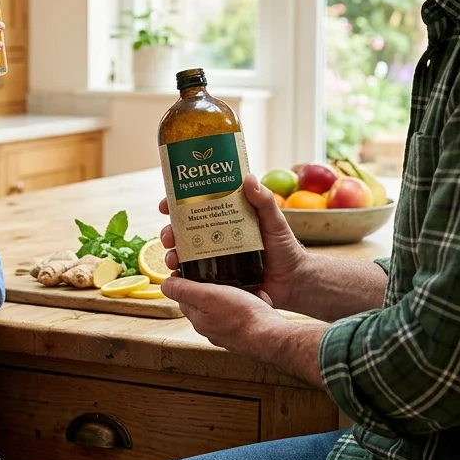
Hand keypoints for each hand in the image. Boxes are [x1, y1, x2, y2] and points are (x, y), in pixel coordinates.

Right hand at [159, 174, 309, 309]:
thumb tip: (248, 178)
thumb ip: (264, 201)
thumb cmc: (286, 248)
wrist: (293, 282)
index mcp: (226, 218)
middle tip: (169, 237)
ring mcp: (215, 258)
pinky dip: (181, 276)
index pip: (195, 206)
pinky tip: (177, 277)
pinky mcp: (217, 279)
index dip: (176, 204)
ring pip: (184, 253)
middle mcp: (216, 236)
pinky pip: (193, 276)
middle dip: (169, 232)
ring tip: (172, 259)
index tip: (165, 205)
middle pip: (183, 230)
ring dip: (171, 254)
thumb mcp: (274, 221)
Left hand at [160, 275, 288, 360]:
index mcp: (198, 318)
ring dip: (229, 292)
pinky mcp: (247, 328)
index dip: (186, 279)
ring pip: (224, 305)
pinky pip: (243, 309)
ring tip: (237, 279)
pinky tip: (253, 292)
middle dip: (209, 285)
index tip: (192, 264)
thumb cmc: (240, 316)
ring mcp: (230, 329)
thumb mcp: (207, 296)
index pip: (184, 296)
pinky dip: (245, 299)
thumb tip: (165, 284)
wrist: (271, 335)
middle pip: (204, 300)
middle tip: (218, 268)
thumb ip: (184, 290)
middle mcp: (212, 326)